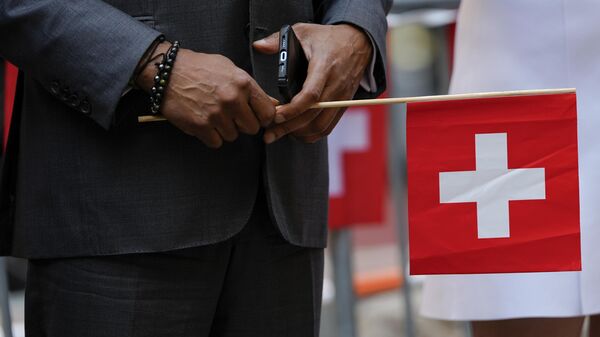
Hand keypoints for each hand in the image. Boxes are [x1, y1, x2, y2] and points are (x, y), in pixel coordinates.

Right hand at [136, 42, 276, 147]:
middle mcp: (232, 100)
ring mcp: (216, 114)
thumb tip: (273, 103)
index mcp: (243, 83)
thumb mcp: (230, 69)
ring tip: (213, 114)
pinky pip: (216, 142)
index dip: (263, 118)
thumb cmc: (200, 68)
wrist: (168, 71)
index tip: (256, 117)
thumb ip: (251, 88)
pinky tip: (204, 121)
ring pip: (233, 136)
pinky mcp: (201, 126)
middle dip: (242, 124)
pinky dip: (210, 136)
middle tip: (230, 115)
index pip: (268, 112)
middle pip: (251, 128)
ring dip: (224, 130)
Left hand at [253, 23, 371, 143]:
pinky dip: (312, 134)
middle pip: (313, 115)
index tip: (276, 116)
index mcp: (325, 66)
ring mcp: (341, 98)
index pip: (311, 95)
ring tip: (280, 133)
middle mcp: (336, 85)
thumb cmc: (328, 38)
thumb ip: (279, 40)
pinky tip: (297, 133)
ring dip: (299, 133)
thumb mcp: (304, 31)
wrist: (357, 43)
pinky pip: (328, 127)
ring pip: (321, 125)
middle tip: (269, 134)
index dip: (293, 109)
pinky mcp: (343, 105)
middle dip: (289, 127)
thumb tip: (258, 46)